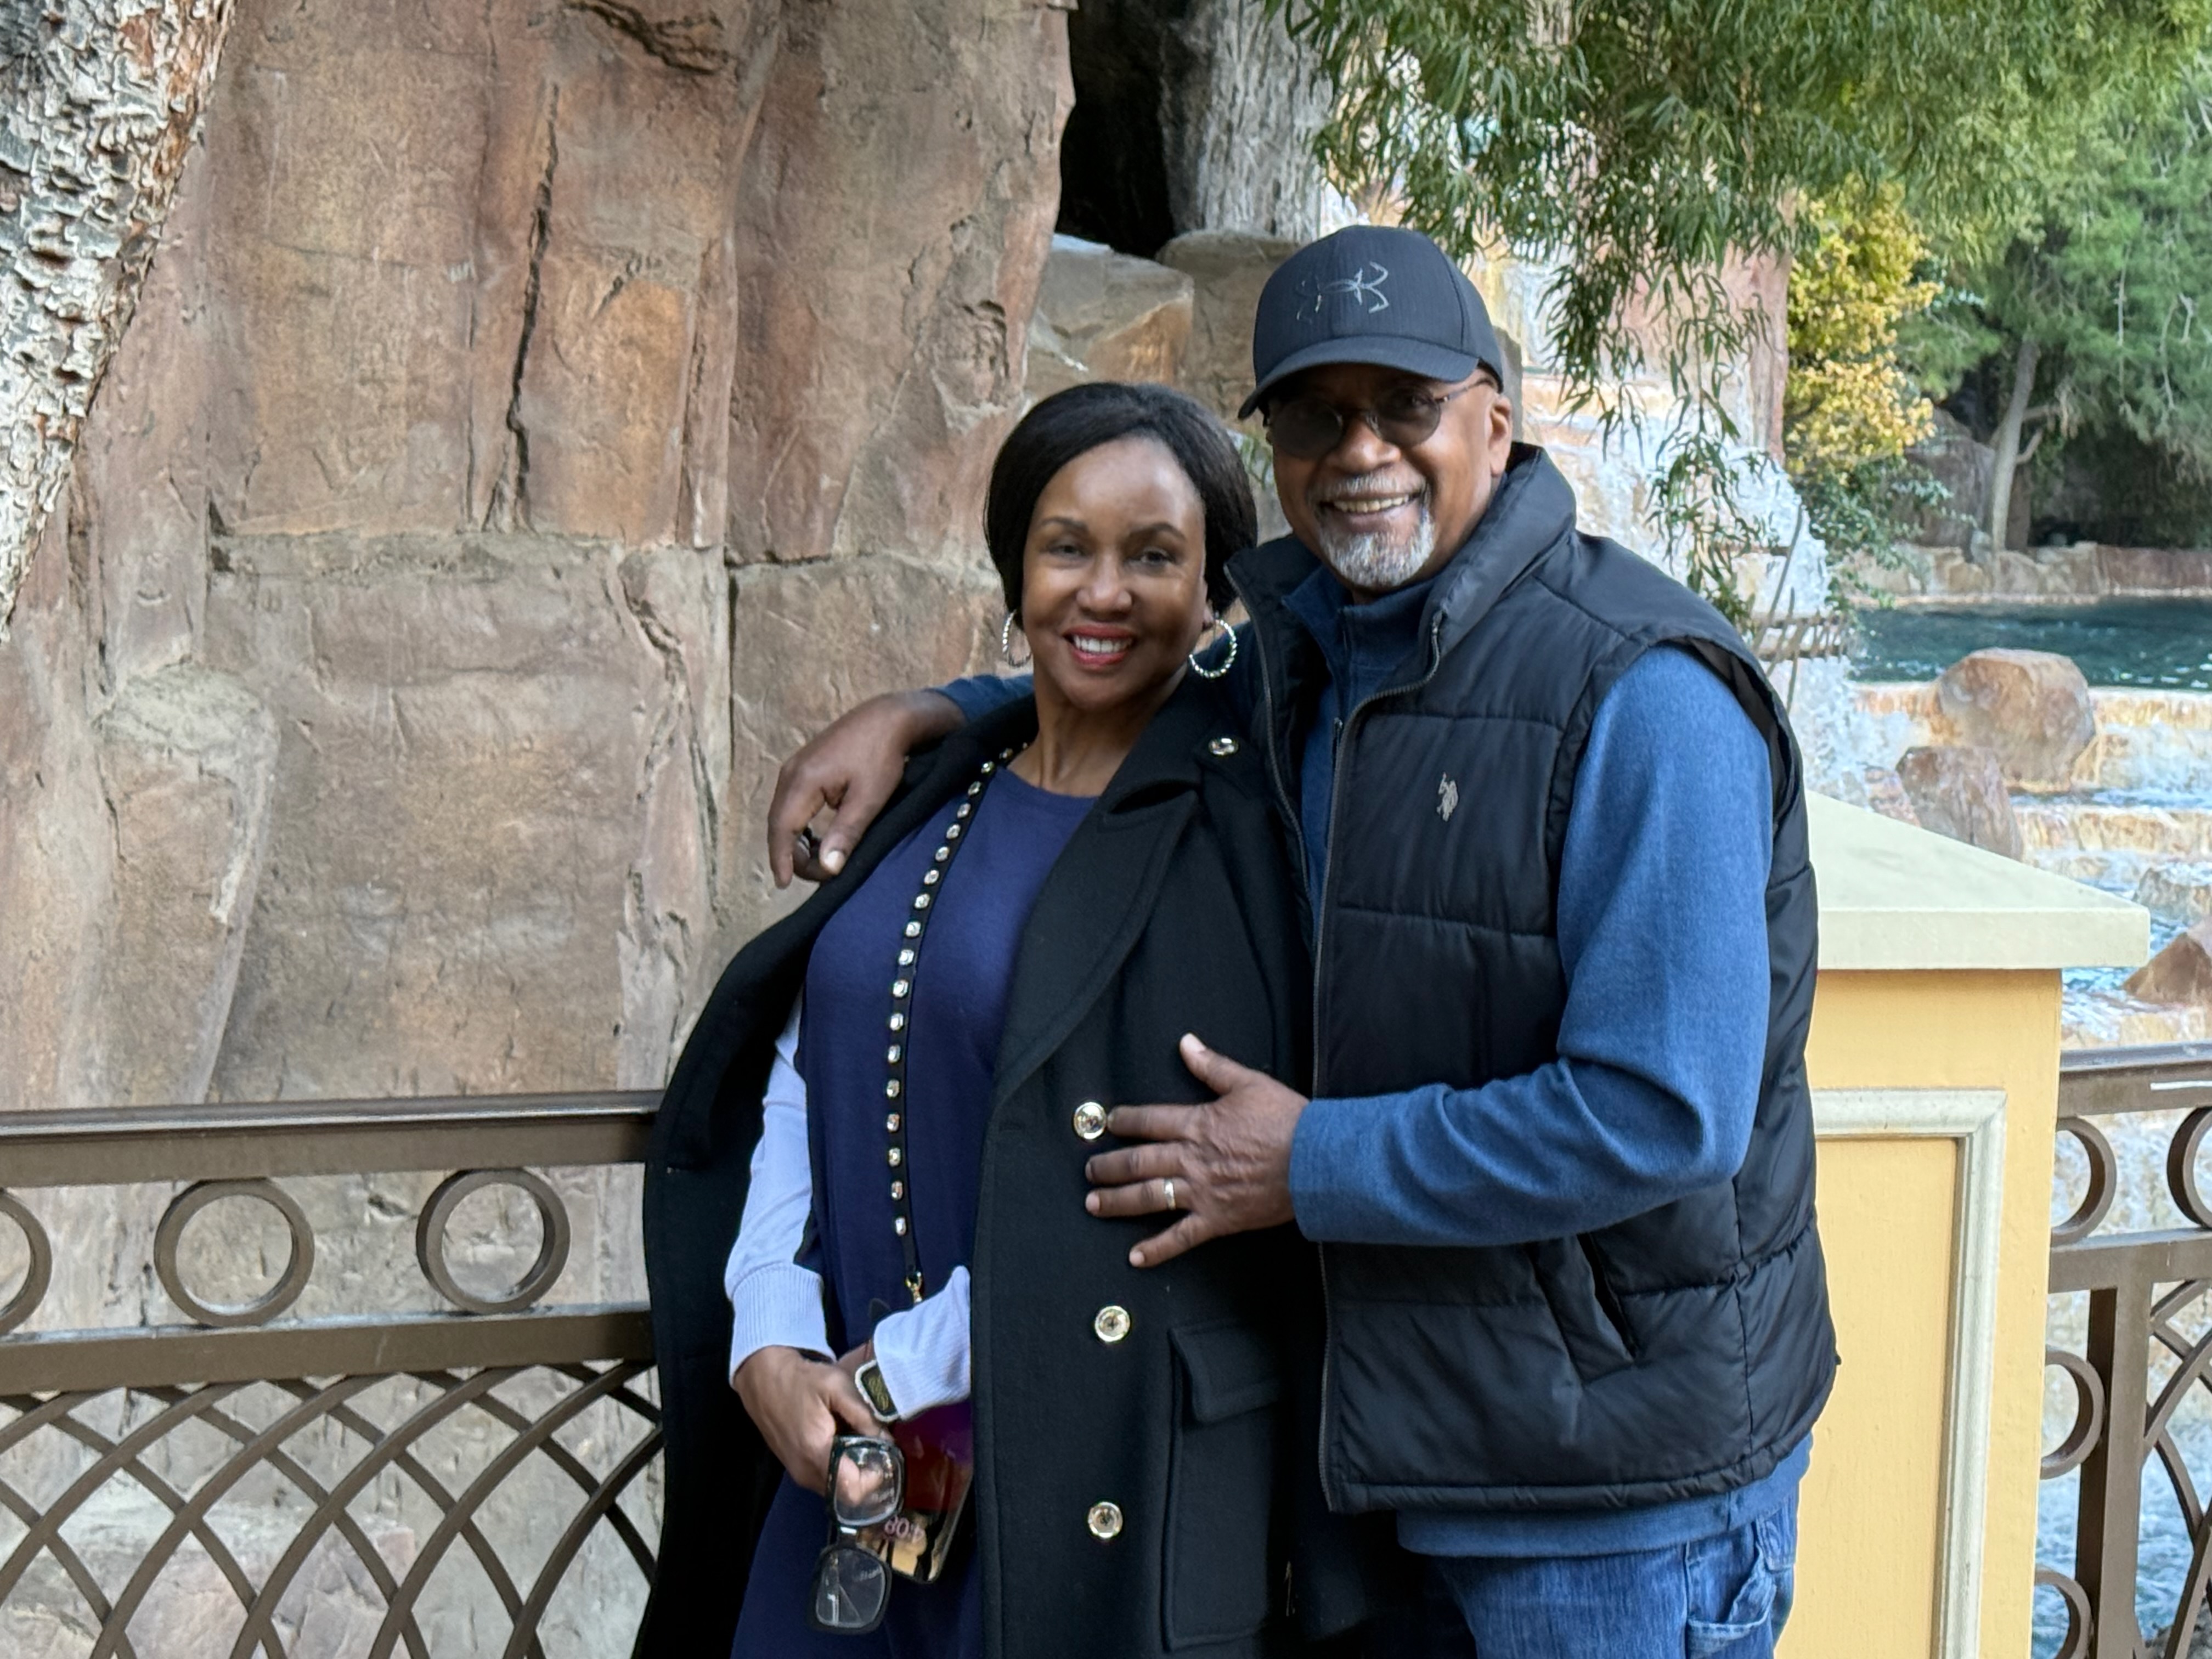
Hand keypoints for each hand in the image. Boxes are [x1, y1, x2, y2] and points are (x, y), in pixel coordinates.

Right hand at [733, 1345, 879, 1493]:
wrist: (763, 1379)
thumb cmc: (801, 1380)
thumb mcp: (837, 1386)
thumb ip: (863, 1415)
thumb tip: (888, 1441)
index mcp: (816, 1454)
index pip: (852, 1492)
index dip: (874, 1480)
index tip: (885, 1457)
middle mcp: (805, 1473)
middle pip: (846, 1494)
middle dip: (867, 1476)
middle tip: (879, 1450)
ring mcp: (798, 1474)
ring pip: (835, 1489)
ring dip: (853, 1472)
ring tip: (863, 1443)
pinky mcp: (795, 1469)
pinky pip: (824, 1480)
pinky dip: (839, 1468)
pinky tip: (844, 1443)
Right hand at [767, 691, 964, 886]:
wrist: (888, 718)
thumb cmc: (882, 756)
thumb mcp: (869, 799)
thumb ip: (846, 834)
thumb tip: (827, 868)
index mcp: (802, 780)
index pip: (782, 829)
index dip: (781, 859)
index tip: (783, 884)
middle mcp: (791, 772)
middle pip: (778, 823)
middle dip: (791, 854)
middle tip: (815, 876)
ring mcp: (795, 767)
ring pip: (783, 814)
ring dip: (794, 840)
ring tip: (815, 863)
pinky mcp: (804, 766)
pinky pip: (791, 803)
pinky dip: (799, 825)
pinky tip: (815, 839)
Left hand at [1083, 1034, 1306, 1267]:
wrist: (1315, 1160)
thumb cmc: (1286, 1120)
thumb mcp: (1248, 1083)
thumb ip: (1213, 1066)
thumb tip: (1186, 1043)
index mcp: (1197, 1124)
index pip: (1149, 1120)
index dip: (1124, 1121)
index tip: (1107, 1122)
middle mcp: (1192, 1158)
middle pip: (1138, 1161)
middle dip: (1109, 1166)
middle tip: (1089, 1171)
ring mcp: (1202, 1191)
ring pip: (1149, 1196)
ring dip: (1118, 1201)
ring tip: (1094, 1204)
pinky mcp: (1218, 1219)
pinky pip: (1181, 1237)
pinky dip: (1157, 1249)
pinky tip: (1136, 1257)